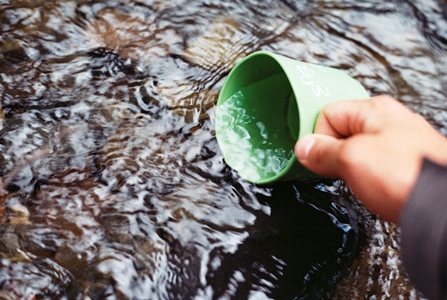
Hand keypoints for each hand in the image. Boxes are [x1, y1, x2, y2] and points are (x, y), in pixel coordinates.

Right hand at [295, 96, 446, 222]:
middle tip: (341, 170)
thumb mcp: (352, 159)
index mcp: (373, 110)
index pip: (327, 113)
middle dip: (334, 154)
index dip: (318, 137)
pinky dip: (368, 178)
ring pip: (357, 152)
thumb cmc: (409, 176)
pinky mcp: (405, 166)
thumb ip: (322, 151)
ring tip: (362, 182)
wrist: (444, 206)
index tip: (316, 157)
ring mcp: (399, 144)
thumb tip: (304, 147)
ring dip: (351, 169)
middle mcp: (388, 122)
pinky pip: (373, 166)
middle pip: (342, 132)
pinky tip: (375, 189)